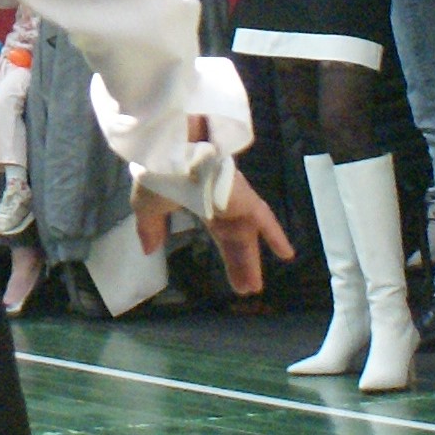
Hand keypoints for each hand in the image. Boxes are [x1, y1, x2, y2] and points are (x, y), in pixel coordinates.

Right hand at [137, 163, 292, 293]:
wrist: (170, 146)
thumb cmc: (158, 173)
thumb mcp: (147, 206)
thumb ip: (150, 227)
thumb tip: (148, 249)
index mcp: (199, 201)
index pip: (218, 233)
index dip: (224, 254)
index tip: (228, 275)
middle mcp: (221, 201)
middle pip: (234, 238)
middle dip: (239, 262)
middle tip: (245, 288)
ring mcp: (234, 199)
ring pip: (246, 233)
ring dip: (250, 260)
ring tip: (254, 288)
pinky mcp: (244, 197)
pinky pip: (263, 218)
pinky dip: (274, 235)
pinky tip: (287, 255)